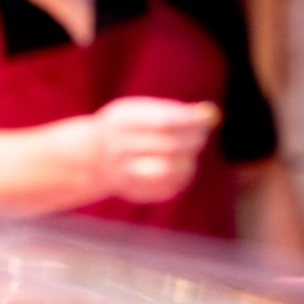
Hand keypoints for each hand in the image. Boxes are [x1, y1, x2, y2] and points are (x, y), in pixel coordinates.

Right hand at [91, 97, 219, 203]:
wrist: (93, 156)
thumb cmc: (129, 127)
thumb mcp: (142, 111)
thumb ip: (175, 112)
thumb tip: (210, 115)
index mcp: (121, 121)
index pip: (164, 122)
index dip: (190, 122)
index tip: (205, 119)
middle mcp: (118, 147)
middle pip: (168, 146)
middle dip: (192, 141)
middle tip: (202, 136)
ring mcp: (123, 172)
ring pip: (168, 170)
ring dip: (188, 160)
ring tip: (190, 152)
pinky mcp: (134, 191)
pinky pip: (167, 187)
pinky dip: (180, 176)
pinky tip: (180, 166)